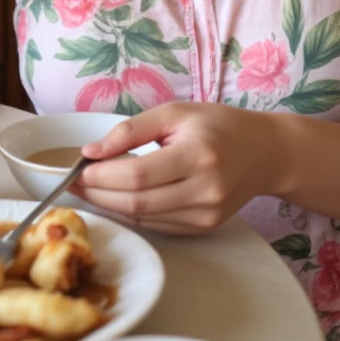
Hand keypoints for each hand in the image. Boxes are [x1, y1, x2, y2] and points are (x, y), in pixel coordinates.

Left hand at [75, 102, 277, 233]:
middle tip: (73, 183)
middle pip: (137, 202)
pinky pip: (157, 224)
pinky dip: (132, 212)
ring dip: (110, 206)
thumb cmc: (218, 124)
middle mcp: (205, 190)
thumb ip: (131, 130)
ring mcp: (206, 214)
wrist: (265, 152)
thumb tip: (91, 152)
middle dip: (98, 194)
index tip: (76, 169)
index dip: (101, 176)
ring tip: (90, 189)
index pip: (137, 175)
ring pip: (144, 218)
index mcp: (199, 156)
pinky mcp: (204, 227)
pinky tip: (118, 198)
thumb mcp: (176, 113)